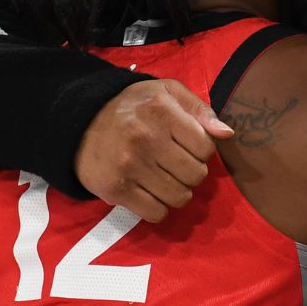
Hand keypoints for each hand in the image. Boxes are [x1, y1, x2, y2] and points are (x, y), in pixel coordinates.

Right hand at [75, 79, 234, 222]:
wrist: (79, 123)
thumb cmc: (132, 106)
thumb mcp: (166, 92)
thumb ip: (199, 109)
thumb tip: (227, 134)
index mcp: (161, 111)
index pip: (206, 147)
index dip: (202, 150)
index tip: (188, 147)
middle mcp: (146, 138)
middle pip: (196, 175)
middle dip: (192, 173)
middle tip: (177, 165)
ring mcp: (130, 166)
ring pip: (179, 197)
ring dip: (178, 192)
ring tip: (165, 179)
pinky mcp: (116, 189)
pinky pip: (156, 213)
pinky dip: (159, 208)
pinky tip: (151, 192)